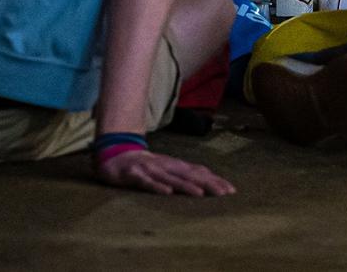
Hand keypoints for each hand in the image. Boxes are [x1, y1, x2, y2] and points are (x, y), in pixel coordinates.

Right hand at [95, 148, 234, 196]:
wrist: (116, 153)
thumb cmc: (146, 165)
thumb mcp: (168, 169)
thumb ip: (185, 175)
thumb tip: (208, 181)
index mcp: (175, 165)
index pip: (199, 172)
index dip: (215, 180)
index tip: (231, 190)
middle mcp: (166, 165)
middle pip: (190, 175)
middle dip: (208, 183)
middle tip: (224, 193)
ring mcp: (151, 169)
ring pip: (171, 178)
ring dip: (186, 186)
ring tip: (200, 194)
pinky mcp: (135, 174)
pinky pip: (147, 182)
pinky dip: (157, 186)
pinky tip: (167, 192)